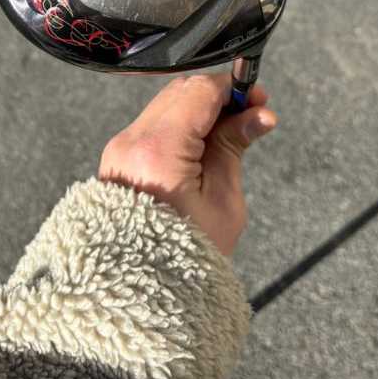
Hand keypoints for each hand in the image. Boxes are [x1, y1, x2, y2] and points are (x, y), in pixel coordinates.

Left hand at [98, 73, 277, 256]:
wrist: (137, 289)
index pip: (199, 92)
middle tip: (251, 114)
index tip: (258, 99)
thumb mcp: (222, 202)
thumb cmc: (184, 256)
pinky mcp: (118, 157)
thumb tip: (258, 115)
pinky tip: (204, 145)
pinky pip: (154, 124)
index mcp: (158, 151)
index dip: (233, 89)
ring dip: (200, 110)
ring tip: (230, 134)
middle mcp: (132, 141)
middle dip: (218, 97)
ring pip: (167, 104)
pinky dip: (182, 124)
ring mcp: (120, 148)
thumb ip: (234, 147)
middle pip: (182, 92)